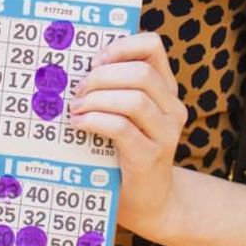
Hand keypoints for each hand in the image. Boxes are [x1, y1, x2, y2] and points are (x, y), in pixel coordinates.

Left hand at [69, 31, 187, 235]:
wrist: (148, 201)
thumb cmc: (126, 150)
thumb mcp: (126, 114)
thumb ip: (114, 89)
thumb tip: (73, 65)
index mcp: (166, 88)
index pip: (152, 45)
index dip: (121, 46)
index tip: (95, 61)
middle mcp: (173, 107)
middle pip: (141, 73)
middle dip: (102, 77)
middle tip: (78, 90)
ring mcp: (166, 133)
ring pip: (134, 99)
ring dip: (96, 99)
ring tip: (76, 108)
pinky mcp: (151, 157)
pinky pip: (122, 127)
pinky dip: (95, 121)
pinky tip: (79, 124)